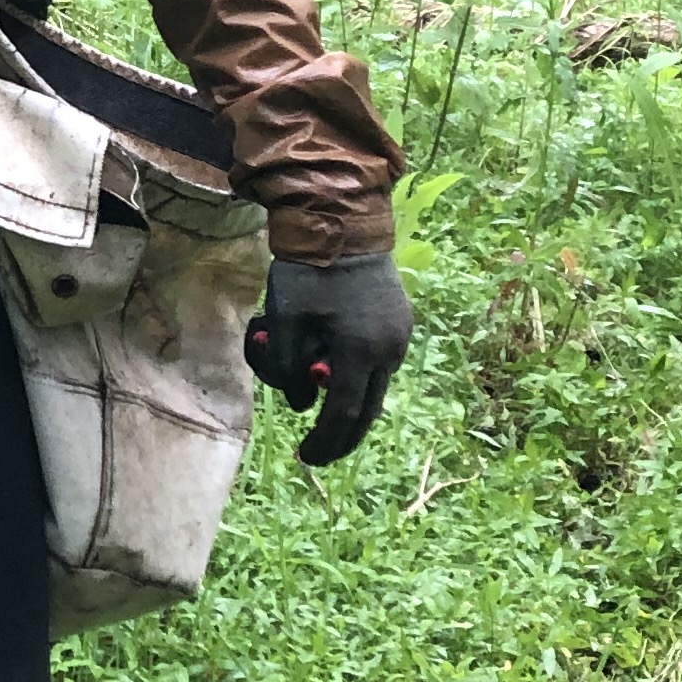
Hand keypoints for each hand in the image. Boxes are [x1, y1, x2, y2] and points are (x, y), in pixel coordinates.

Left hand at [245, 252, 411, 466]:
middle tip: (316, 451)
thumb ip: (285, 367)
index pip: (343, 414)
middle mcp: (389, 350)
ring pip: (372, 386)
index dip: (324, 441)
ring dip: (344, 399)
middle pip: (367, 410)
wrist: (344, 223)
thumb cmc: (307, 271)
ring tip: (311, 391)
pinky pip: (376, 363)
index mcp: (360, 351)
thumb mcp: (283, 320)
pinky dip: (353, 374)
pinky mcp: (399, 323)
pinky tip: (326, 362)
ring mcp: (399, 337)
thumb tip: (303, 403)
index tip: (306, 457)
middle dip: (340, 435)